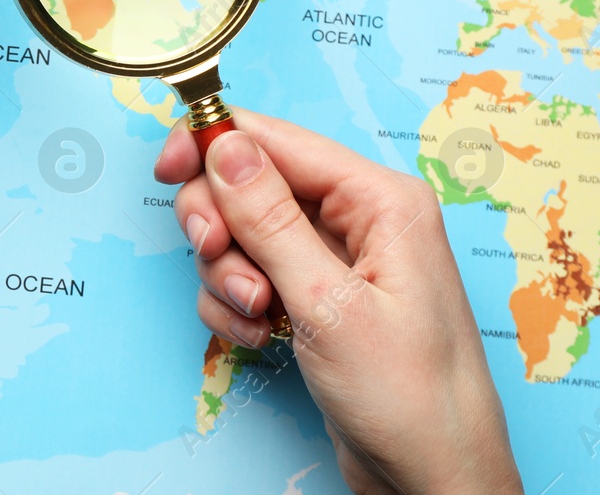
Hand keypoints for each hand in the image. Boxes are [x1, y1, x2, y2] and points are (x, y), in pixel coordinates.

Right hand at [154, 108, 521, 494]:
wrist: (434, 482)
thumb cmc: (409, 399)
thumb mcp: (327, 304)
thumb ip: (269, 219)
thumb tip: (224, 144)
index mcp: (379, 199)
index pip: (275, 139)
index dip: (212, 144)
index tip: (165, 169)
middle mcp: (358, 219)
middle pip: (249, 184)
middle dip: (221, 227)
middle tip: (217, 260)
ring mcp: (335, 261)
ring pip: (242, 234)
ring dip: (229, 275)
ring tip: (257, 316)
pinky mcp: (316, 298)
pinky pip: (249, 277)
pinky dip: (237, 307)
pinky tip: (260, 338)